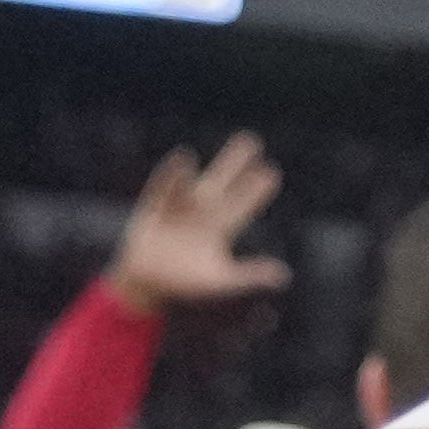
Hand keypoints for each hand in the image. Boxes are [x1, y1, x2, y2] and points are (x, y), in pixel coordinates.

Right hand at [103, 133, 290, 318]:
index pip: (242, 206)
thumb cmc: (185, 288)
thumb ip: (250, 276)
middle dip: (236, 163)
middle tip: (252, 140)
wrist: (145, 288)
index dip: (256, 190)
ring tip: (214, 151)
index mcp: (218, 231)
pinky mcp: (154, 210)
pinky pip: (165, 188)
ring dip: (209, 165)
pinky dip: (174, 175)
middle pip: (222, 183)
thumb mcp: (221, 282)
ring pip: (196, 182)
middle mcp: (200, 215)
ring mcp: (177, 210)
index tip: (272, 171)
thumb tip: (283, 275)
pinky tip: (185, 157)